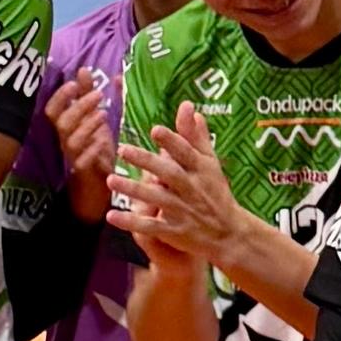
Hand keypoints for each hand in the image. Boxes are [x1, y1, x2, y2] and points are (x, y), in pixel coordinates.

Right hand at [44, 65, 113, 222]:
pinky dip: (93, 150)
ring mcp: (74, 157)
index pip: (52, 109)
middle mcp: (66, 141)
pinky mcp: (85, 172)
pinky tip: (104, 142)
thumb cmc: (94, 149)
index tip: (74, 82)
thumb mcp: (93, 119)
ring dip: (86, 126)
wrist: (97, 188)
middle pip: (62, 122)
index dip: (60, 96)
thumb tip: (84, 69)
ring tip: (103, 114)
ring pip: (71, 141)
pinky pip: (83, 162)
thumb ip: (88, 95)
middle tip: (99, 94)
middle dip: (79, 106)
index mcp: (66, 127)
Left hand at [113, 100, 245, 276]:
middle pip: (168, 173)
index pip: (186, 153)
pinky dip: (132, 222)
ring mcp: (183, 211)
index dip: (172, 142)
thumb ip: (197, 136)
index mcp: (201, 170)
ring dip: (133, 190)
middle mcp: (192, 189)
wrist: (229, 233)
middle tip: (123, 149)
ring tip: (111, 180)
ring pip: (156, 198)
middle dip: (147, 162)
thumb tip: (189, 107)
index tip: (155, 129)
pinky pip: (151, 227)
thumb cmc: (216, 192)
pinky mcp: (175, 231)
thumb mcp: (210, 163)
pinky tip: (112, 216)